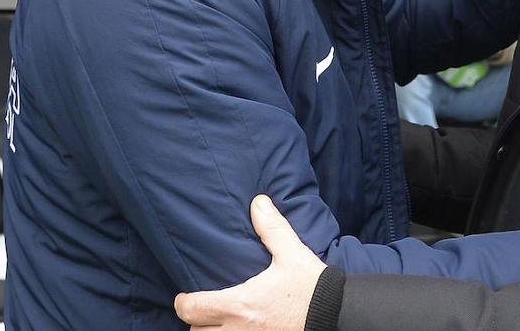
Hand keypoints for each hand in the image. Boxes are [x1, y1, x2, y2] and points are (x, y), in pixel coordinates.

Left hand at [174, 196, 324, 330]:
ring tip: (217, 321)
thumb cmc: (311, 287)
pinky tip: (237, 328)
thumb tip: (258, 202)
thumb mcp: (292, 253)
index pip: (192, 309)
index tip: (186, 295)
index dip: (183, 302)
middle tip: (203, 307)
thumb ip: (272, 228)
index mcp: (240, 305)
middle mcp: (239, 330)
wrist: (336, 315)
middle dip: (196, 320)